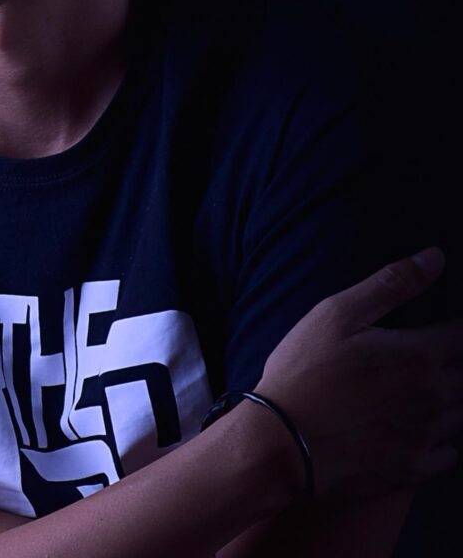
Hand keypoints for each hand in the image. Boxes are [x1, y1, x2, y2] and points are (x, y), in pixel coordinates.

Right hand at [256, 247, 462, 497]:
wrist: (282, 441)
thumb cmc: (304, 370)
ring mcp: (425, 436)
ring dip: (452, 399)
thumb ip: (391, 284)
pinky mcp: (412, 469)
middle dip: (456, 362)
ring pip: (462, 415)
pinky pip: (449, 454)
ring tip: (426, 388)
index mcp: (419, 356)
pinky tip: (422, 429)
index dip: (457, 327)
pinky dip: (443, 440)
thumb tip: (435, 257)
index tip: (446, 325)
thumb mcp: (337, 314)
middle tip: (429, 355)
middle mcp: (433, 397)